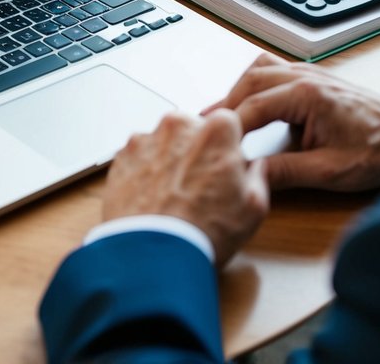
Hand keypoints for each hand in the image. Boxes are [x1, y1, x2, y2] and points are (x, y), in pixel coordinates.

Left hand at [102, 109, 268, 266]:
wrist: (154, 255)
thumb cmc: (204, 232)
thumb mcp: (253, 209)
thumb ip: (257, 177)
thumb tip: (256, 167)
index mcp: (216, 130)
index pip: (227, 123)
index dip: (227, 146)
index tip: (224, 165)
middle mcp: (179, 124)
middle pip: (192, 130)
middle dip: (196, 151)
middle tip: (198, 187)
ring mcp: (146, 138)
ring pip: (164, 143)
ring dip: (169, 160)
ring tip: (172, 198)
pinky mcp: (122, 156)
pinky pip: (138, 157)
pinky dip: (144, 172)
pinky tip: (152, 200)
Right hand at [210, 53, 379, 191]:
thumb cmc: (375, 149)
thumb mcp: (330, 171)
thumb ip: (287, 172)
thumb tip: (251, 176)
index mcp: (307, 96)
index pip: (254, 106)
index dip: (230, 126)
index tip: (214, 141)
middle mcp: (304, 76)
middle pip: (250, 80)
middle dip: (225, 104)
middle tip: (206, 126)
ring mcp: (307, 72)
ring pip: (258, 68)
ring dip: (238, 88)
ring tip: (222, 113)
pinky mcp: (310, 76)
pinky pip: (271, 67)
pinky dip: (253, 81)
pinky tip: (248, 98)